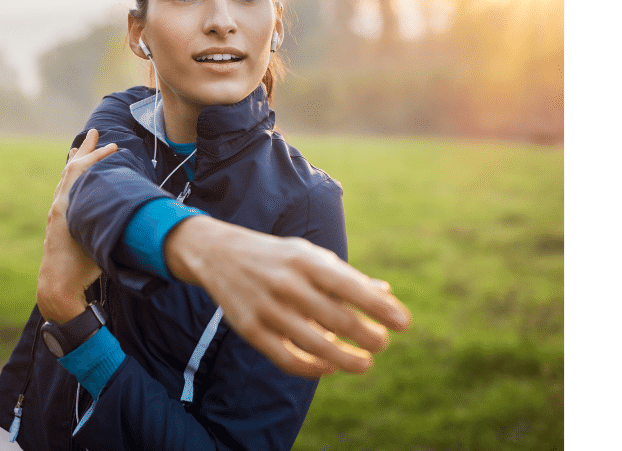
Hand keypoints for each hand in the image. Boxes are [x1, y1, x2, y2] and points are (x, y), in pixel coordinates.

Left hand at [37, 129, 117, 323]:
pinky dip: (71, 179)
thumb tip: (144, 213)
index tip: (114, 147)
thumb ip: (116, 225)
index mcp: (67, 205)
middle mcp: (59, 205)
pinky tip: (73, 179)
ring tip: (78, 149)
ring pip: (66, 179)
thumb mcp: (101, 242)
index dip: (98, 156)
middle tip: (93, 133)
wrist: (56, 286)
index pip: (82, 171)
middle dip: (85, 149)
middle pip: (71, 168)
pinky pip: (64, 191)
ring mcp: (57, 213)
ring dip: (75, 162)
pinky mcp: (58, 222)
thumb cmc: (81, 267)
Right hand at [165, 217, 410, 378]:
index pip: (351, 287)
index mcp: (306, 260)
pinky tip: (329, 368)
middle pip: (338, 320)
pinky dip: (312, 368)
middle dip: (368, 336)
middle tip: (382, 344)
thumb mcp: (310, 257)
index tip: (403, 323)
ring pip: (315, 345)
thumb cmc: (277, 257)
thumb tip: (386, 296)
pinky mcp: (250, 329)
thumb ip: (347, 277)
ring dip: (346, 359)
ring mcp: (266, 308)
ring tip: (365, 364)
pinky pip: (287, 359)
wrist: (218, 254)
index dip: (381, 308)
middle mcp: (287, 283)